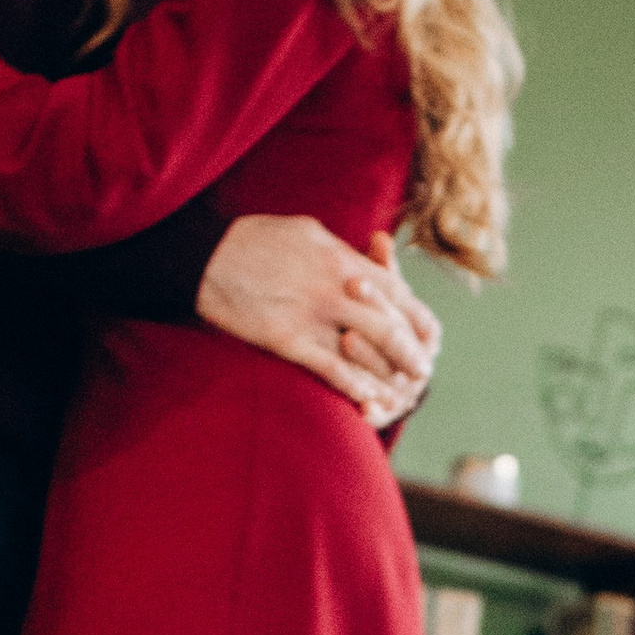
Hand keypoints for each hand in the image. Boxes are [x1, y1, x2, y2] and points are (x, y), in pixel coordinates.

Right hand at [196, 216, 441, 422]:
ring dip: (388, 375)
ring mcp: (312, 316)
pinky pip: (330, 369)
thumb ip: (342, 253)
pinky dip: (353, 387)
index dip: (417, 317)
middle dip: (410, 353)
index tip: (428, 336)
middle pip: (389, 325)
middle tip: (422, 372)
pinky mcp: (287, 340)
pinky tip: (367, 401)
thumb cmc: (255, 238)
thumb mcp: (308, 232)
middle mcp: (335, 288)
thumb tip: (368, 264)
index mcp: (342, 259)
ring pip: (366, 351)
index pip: (397, 291)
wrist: (205, 256)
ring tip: (402, 394)